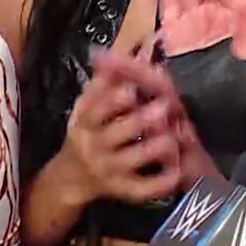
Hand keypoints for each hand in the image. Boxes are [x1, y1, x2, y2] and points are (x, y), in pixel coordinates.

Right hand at [89, 50, 218, 183]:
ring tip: (172, 136)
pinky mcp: (123, 190)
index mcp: (84, 124)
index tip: (131, 89)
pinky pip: (143, 189)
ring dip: (154, 147)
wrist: (71, 179)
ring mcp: (110, 171)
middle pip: (116, 134)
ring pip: (132, 160)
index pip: (95, 111)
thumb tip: (106, 55)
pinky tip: (175, 171)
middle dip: (140, 120)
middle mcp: (94, 148)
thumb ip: (99, 85)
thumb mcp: (84, 109)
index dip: (112, 100)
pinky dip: (160, 181)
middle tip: (164, 108)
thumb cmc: (84, 135)